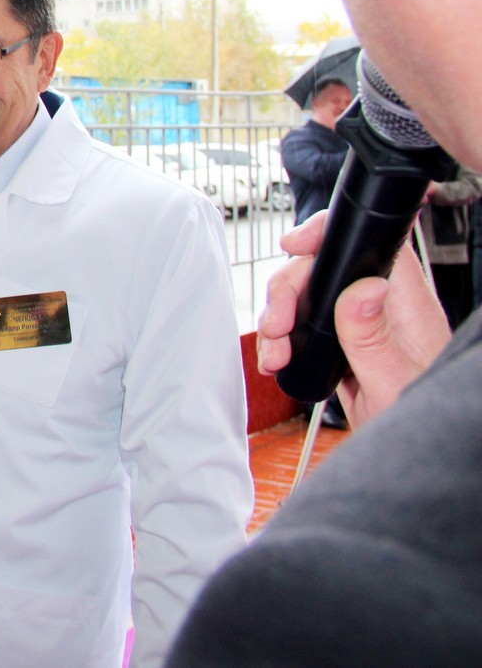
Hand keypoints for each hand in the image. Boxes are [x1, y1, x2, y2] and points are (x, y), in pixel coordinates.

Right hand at [256, 212, 449, 425]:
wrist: (416, 460)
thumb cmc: (419, 422)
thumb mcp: (393, 382)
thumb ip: (372, 337)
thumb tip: (363, 288)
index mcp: (406, 306)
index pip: (371, 244)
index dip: (329, 234)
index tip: (295, 245)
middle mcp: (382, 309)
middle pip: (324, 270)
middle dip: (287, 292)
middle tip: (277, 327)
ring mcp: (360, 326)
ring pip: (306, 298)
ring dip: (278, 320)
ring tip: (275, 353)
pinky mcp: (343, 345)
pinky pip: (303, 326)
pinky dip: (281, 339)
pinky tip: (277, 360)